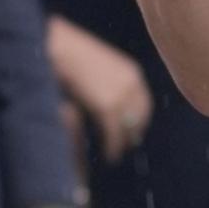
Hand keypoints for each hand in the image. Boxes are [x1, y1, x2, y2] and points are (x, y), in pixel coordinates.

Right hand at [46, 16, 152, 163]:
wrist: (64, 51)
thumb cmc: (75, 58)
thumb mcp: (100, 70)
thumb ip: (109, 86)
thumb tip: (107, 104)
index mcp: (132, 73)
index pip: (144, 102)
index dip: (140, 119)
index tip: (134, 131)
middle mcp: (132, 83)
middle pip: (140, 116)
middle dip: (134, 132)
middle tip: (127, 146)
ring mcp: (121, 94)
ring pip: (128, 127)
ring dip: (123, 143)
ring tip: (116, 155)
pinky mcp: (107, 106)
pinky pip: (114, 133)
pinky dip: (113, 147)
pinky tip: (110, 156)